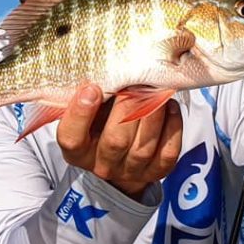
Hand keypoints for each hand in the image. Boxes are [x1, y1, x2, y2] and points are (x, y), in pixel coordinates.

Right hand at [56, 83, 183, 199]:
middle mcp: (102, 166)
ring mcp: (130, 172)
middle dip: (127, 107)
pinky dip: (171, 125)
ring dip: (152, 113)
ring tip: (156, 91)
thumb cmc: (100, 124)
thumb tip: (103, 72)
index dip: (80, 114)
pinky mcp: (157, 171)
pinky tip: (168, 106)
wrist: (122, 156)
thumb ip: (89, 98)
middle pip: (115, 141)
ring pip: (143, 147)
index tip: (92, 88)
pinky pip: (167, 152)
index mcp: (77, 151)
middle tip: (135, 84)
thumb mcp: (87, 113)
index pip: (72, 139)